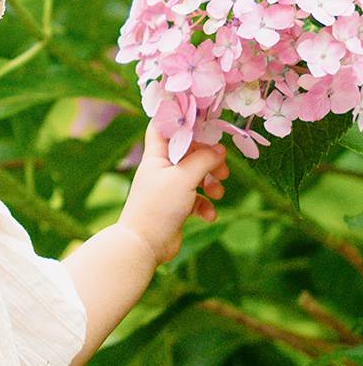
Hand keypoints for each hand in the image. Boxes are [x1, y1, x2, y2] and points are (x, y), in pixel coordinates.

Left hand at [118, 119, 229, 265]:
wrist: (143, 244)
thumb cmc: (158, 206)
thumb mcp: (184, 177)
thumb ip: (203, 160)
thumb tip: (219, 150)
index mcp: (155, 156)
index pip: (163, 127)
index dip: (179, 120)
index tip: (203, 120)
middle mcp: (160, 169)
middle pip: (188, 152)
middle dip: (208, 158)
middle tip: (222, 169)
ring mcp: (168, 188)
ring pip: (195, 176)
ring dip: (210, 182)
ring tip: (218, 192)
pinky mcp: (175, 207)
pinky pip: (195, 199)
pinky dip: (205, 205)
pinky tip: (208, 215)